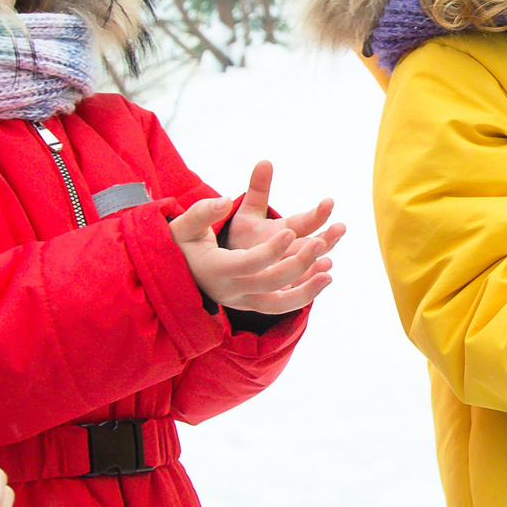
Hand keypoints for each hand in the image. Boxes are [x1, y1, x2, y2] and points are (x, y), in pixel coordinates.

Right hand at [171, 160, 344, 314]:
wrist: (177, 279)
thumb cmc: (182, 247)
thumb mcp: (185, 227)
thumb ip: (203, 212)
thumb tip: (224, 200)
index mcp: (217, 269)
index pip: (249, 264)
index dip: (271, 251)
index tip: (291, 231)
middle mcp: (232, 290)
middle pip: (269, 284)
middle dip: (297, 264)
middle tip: (320, 243)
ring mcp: (244, 302)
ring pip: (279, 305)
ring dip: (307, 290)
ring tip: (329, 273)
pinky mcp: (254, 306)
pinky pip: (282, 306)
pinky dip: (304, 295)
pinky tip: (324, 278)